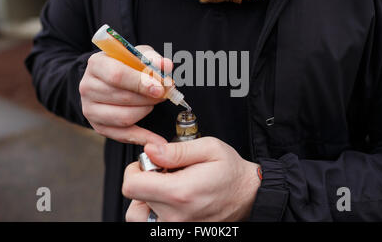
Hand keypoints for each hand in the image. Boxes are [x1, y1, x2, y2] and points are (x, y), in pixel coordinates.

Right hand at [80, 46, 171, 144]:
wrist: (106, 79)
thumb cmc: (124, 66)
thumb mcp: (137, 55)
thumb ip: (152, 58)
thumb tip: (165, 65)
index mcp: (96, 64)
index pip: (117, 76)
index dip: (141, 83)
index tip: (160, 88)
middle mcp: (88, 87)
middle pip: (123, 97)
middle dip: (149, 98)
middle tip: (164, 94)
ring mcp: (90, 109)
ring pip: (124, 117)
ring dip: (146, 111)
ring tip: (154, 103)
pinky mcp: (98, 126)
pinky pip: (124, 135)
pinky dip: (143, 137)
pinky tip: (157, 140)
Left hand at [123, 137, 260, 221]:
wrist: (249, 196)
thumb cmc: (231, 172)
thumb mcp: (209, 149)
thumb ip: (176, 150)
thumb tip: (150, 150)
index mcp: (180, 192)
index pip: (131, 186)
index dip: (134, 170)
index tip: (148, 163)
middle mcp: (175, 216)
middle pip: (133, 201)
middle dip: (143, 182)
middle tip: (163, 174)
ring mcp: (177, 228)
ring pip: (138, 216)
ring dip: (145, 200)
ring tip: (165, 188)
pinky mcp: (180, 232)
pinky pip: (152, 223)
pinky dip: (154, 211)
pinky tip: (171, 200)